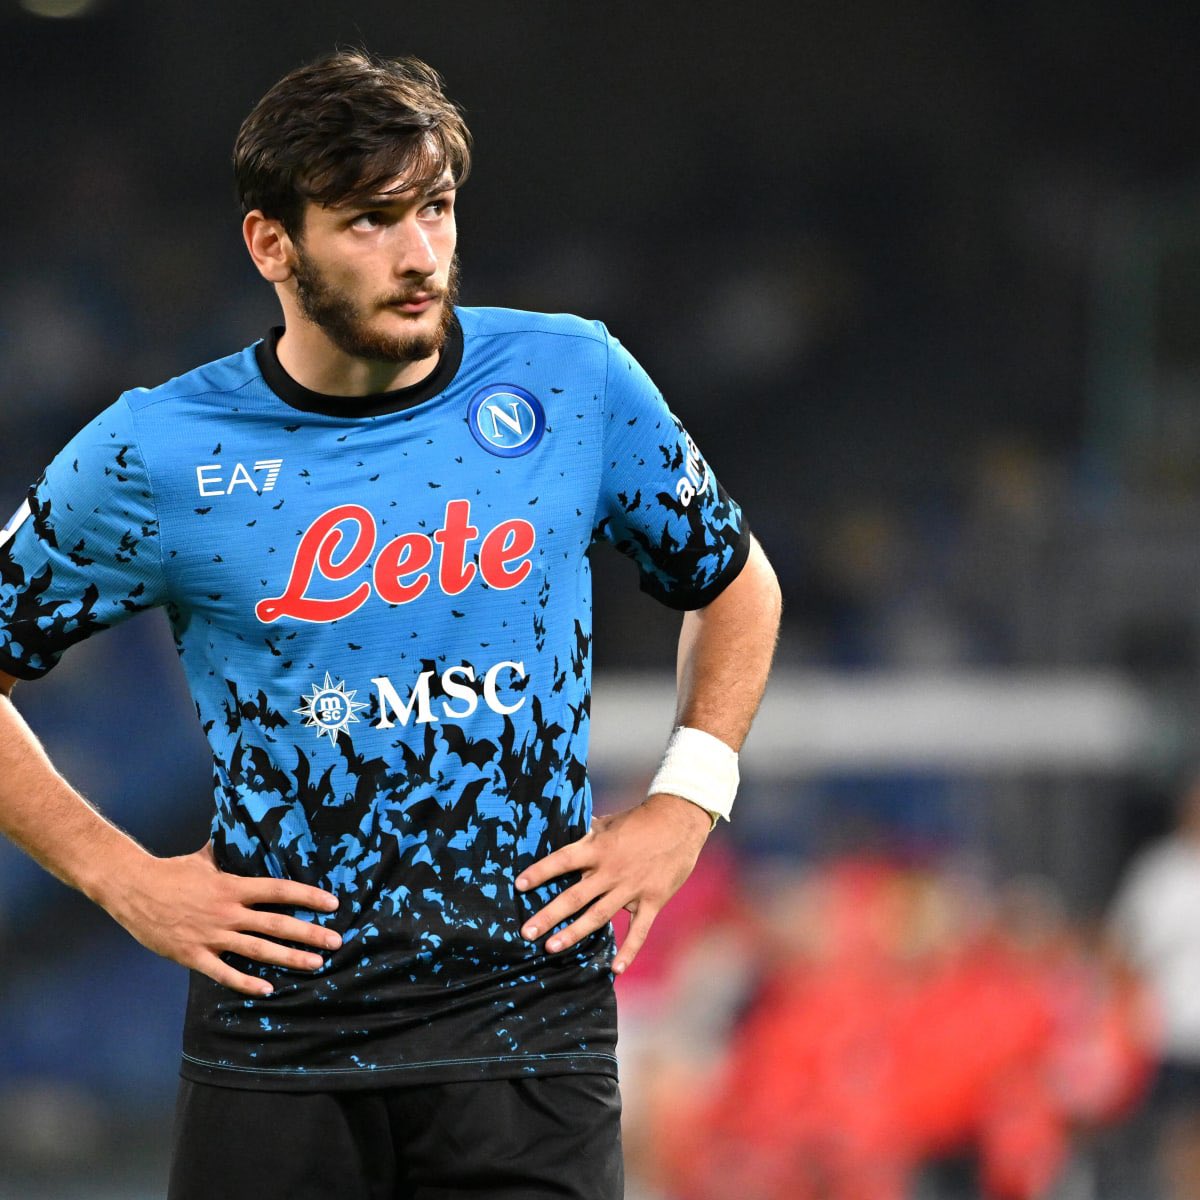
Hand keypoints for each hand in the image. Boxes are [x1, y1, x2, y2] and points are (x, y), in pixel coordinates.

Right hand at [101, 842, 339, 996]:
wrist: (131, 888)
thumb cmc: (171, 871)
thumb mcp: (205, 857)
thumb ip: (228, 850)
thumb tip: (245, 829)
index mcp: (233, 886)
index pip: (280, 891)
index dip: (308, 897)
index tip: (333, 904)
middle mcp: (227, 912)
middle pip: (277, 924)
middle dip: (310, 934)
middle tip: (336, 942)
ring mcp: (211, 935)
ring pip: (258, 950)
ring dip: (289, 958)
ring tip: (315, 965)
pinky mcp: (192, 955)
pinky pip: (224, 973)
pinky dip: (247, 982)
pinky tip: (268, 989)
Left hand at [515, 793, 711, 974]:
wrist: (679, 821)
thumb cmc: (640, 819)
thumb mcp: (609, 822)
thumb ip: (588, 835)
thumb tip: (568, 836)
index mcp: (597, 848)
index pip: (562, 861)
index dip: (540, 872)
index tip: (519, 885)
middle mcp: (610, 870)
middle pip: (574, 897)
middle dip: (548, 915)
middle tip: (527, 932)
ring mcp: (631, 888)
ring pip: (598, 916)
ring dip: (573, 933)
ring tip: (551, 948)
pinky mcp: (652, 900)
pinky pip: (638, 930)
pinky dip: (628, 951)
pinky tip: (614, 969)